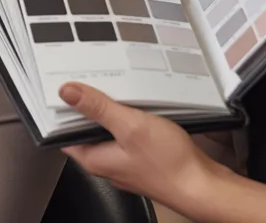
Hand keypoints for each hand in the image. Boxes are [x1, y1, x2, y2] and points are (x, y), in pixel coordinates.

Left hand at [60, 83, 218, 215]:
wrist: (203, 185)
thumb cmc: (168, 164)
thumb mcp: (129, 126)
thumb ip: (98, 108)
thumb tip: (68, 93)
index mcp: (94, 158)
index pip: (65, 133)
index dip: (63, 110)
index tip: (64, 87)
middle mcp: (107, 163)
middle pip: (88, 130)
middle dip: (90, 106)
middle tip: (92, 80)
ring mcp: (127, 162)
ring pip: (111, 131)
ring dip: (113, 111)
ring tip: (117, 88)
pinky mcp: (145, 159)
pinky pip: (130, 135)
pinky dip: (132, 119)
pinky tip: (140, 107)